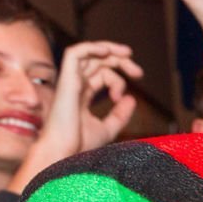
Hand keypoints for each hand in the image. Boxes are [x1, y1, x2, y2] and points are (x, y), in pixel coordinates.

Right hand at [8, 41, 142, 191]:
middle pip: (97, 61)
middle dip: (120, 62)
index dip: (118, 81)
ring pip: (88, 53)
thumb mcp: (108, 128)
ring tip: (129, 55)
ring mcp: (70, 81)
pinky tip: (108, 51)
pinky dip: (92, 47)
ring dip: (110, 50)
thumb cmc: (80, 147)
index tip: (123, 98)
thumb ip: (120, 114)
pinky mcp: (66, 80)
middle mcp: (75, 85)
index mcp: (82, 95)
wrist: (64, 154)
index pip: (101, 74)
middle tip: (139, 73)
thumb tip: (132, 98)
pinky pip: (75, 53)